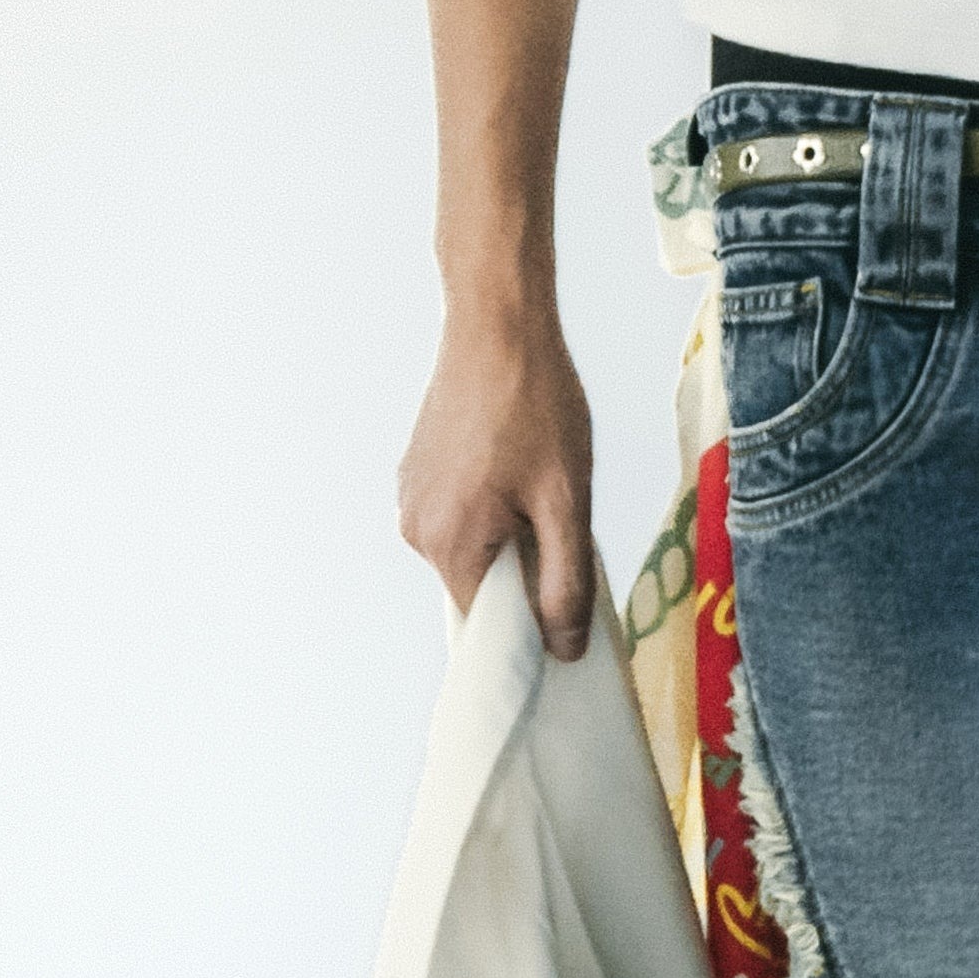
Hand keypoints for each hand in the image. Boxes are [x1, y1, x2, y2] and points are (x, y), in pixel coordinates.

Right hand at [396, 311, 598, 657]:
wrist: (497, 326)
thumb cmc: (536, 406)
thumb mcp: (568, 503)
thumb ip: (566, 584)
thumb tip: (564, 651)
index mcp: (450, 545)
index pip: (488, 627)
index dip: (531, 628)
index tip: (565, 605)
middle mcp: (416, 530)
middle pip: (480, 588)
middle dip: (524, 575)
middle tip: (560, 525)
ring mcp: (410, 498)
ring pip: (470, 551)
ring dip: (509, 539)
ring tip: (537, 487)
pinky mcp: (415, 473)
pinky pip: (458, 518)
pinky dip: (490, 511)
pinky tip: (515, 469)